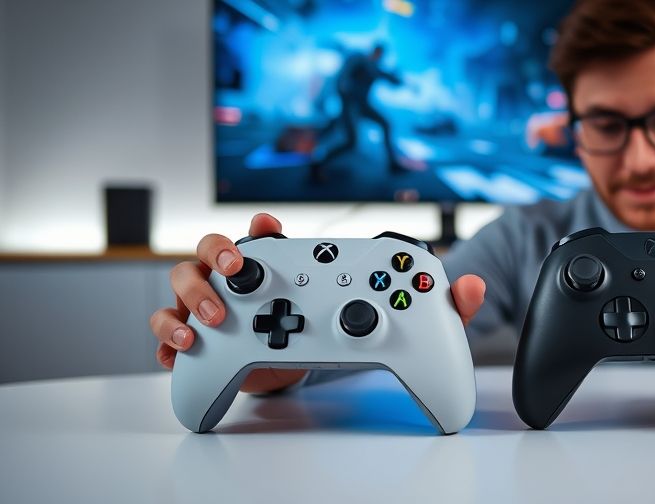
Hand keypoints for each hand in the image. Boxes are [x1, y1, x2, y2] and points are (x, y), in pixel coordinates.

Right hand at [149, 213, 486, 392]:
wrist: (309, 367)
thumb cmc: (340, 325)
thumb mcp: (390, 317)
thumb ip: (431, 303)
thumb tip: (472, 288)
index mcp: (284, 263)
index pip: (264, 233)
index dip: (260, 226)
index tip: (266, 227)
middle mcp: (243, 278)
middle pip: (211, 251)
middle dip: (217, 257)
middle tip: (234, 272)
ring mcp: (218, 306)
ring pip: (182, 285)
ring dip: (189, 298)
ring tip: (207, 319)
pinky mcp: (206, 343)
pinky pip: (169, 333)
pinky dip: (169, 338)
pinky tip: (183, 349)